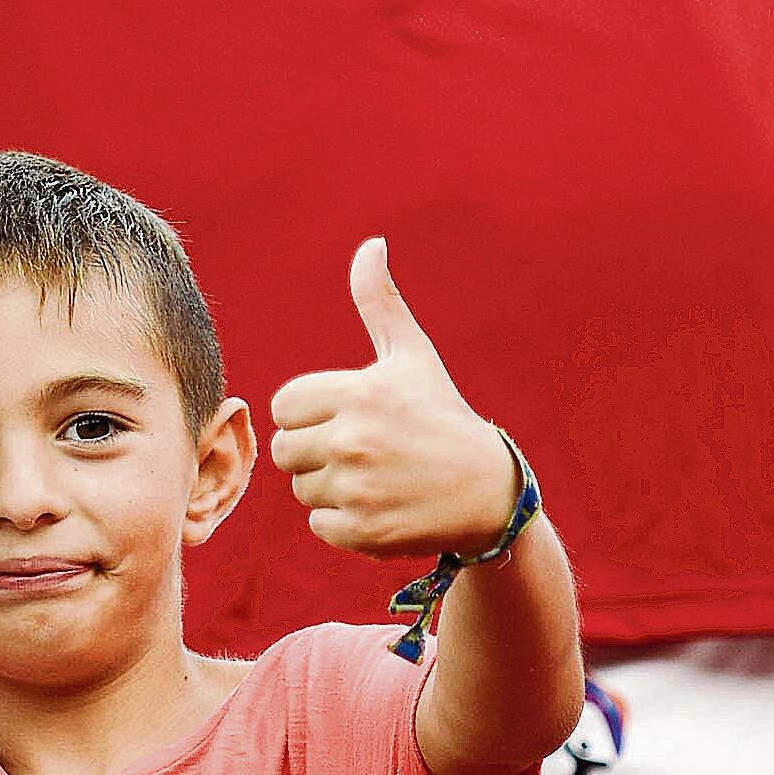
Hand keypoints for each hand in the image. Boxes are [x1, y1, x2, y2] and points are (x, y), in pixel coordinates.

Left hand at [269, 239, 519, 558]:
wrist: (489, 492)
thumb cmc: (442, 416)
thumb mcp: (413, 356)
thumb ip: (380, 302)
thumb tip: (371, 244)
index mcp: (360, 393)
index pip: (284, 406)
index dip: (309, 413)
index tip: (346, 416)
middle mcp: (355, 440)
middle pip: (285, 450)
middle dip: (314, 451)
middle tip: (359, 450)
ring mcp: (358, 488)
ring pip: (301, 489)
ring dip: (329, 487)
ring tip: (375, 477)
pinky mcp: (363, 530)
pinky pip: (319, 525)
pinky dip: (343, 522)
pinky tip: (380, 506)